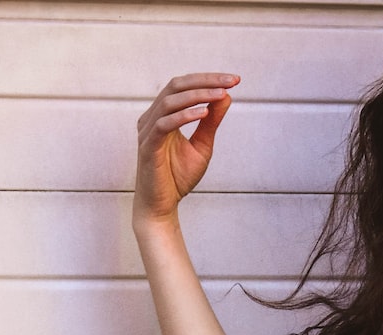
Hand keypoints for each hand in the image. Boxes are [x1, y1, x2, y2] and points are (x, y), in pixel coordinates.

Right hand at [134, 73, 238, 225]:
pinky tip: (204, 113)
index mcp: (163, 115)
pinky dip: (184, 116)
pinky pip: (164, 124)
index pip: (184, 86)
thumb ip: (211, 121)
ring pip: (170, 101)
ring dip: (198, 95)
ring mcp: (147, 131)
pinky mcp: (147, 146)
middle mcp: (152, 118)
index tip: (234, 80)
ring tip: (221, 95)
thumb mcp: (202, 145)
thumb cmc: (177, 177)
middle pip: (177, 86)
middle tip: (230, 82)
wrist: (161, 206)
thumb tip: (225, 96)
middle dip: (206, 81)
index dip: (208, 80)